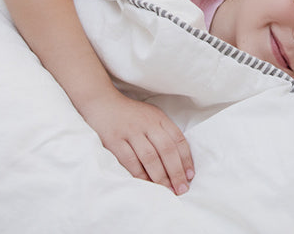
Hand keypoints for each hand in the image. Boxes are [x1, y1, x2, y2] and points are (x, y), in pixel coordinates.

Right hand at [80, 92, 194, 194]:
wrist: (103, 103)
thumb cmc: (130, 114)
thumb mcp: (151, 116)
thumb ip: (163, 132)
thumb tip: (179, 160)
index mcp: (159, 117)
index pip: (178, 139)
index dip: (186, 158)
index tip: (190, 175)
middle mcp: (147, 123)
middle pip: (166, 149)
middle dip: (176, 172)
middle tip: (181, 189)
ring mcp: (131, 132)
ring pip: (150, 157)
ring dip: (160, 177)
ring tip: (167, 191)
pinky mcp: (114, 141)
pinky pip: (130, 161)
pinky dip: (139, 175)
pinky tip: (146, 185)